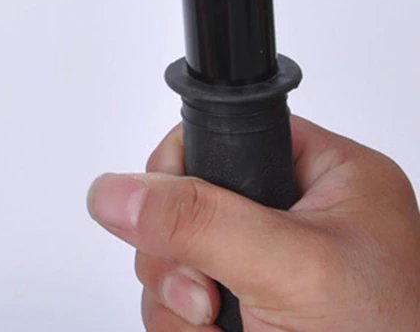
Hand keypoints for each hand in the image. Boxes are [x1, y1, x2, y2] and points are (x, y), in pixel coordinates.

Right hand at [87, 116, 419, 330]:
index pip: (225, 133)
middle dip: (179, 252)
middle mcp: (299, 217)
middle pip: (186, 200)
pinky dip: (180, 327)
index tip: (168, 208)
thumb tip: (115, 192)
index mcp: (330, 177)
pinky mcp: (250, 314)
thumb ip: (200, 221)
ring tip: (214, 327)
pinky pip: (179, 301)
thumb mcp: (290, 271)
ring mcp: (272, 271)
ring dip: (175, 298)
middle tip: (206, 292)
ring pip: (175, 256)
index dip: (182, 167)